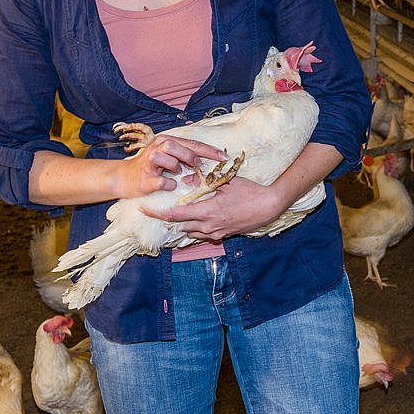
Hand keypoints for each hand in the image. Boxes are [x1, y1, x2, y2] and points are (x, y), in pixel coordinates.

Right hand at [111, 136, 225, 199]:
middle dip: (191, 156)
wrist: (123, 179)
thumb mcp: (167, 158)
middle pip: (176, 145)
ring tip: (177, 173)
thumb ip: (184, 156)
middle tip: (198, 166)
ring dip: (175, 165)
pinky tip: (170, 185)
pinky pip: (161, 180)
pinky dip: (168, 184)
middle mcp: (156, 148)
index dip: (209, 150)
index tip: (224, 157)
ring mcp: (149, 162)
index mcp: (165, 142)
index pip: (191, 143)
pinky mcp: (145, 178)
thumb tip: (206, 162)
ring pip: (165, 156)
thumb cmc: (150, 169)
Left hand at [143, 176, 287, 241]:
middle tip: (160, 209)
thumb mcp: (226, 182)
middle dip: (169, 218)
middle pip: (180, 225)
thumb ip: (205, 181)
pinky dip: (196, 227)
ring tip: (178, 213)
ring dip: (183, 223)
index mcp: (207, 211)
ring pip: (191, 231)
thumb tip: (186, 177)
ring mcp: (216, 232)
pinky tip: (197, 218)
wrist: (268, 206)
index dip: (157, 212)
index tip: (144, 208)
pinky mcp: (223, 235)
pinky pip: (203, 234)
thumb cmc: (249, 191)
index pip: (175, 215)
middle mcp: (208, 226)